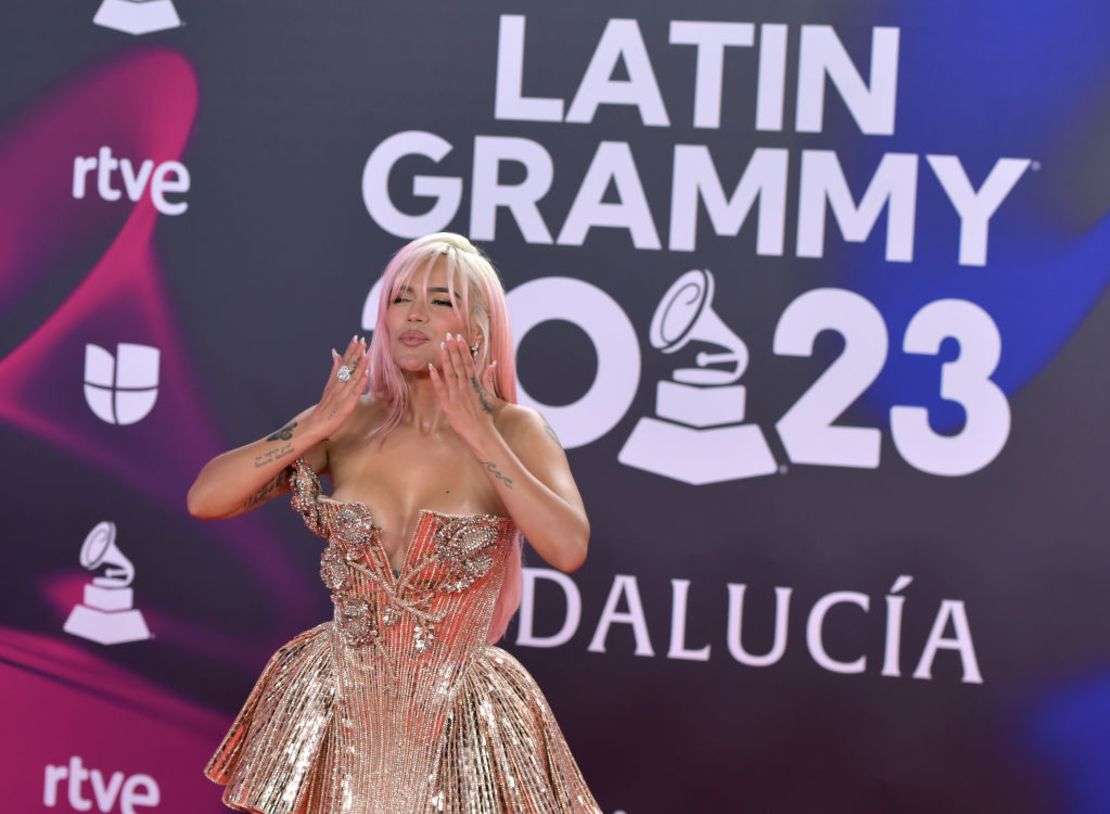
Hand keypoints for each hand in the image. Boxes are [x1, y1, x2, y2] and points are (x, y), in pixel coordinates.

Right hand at [304, 335, 367, 439]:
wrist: (312, 426)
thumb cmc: (324, 407)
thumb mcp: (329, 386)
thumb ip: (334, 370)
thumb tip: (336, 353)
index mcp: (334, 381)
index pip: (343, 363)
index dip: (350, 350)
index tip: (355, 338)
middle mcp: (337, 386)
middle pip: (347, 367)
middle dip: (355, 353)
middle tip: (361, 340)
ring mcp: (341, 396)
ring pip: (351, 378)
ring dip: (359, 366)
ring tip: (366, 354)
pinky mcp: (345, 406)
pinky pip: (354, 394)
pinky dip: (359, 384)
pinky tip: (366, 376)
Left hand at [428, 332, 499, 447]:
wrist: (482, 433)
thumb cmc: (485, 416)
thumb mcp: (489, 395)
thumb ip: (487, 379)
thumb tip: (492, 363)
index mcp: (474, 384)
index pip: (468, 363)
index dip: (463, 349)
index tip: (459, 338)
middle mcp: (465, 387)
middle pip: (459, 364)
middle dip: (453, 349)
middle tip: (448, 335)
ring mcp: (457, 395)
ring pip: (450, 373)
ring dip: (446, 359)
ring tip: (441, 345)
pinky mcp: (449, 405)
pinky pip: (441, 389)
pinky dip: (436, 378)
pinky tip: (431, 368)